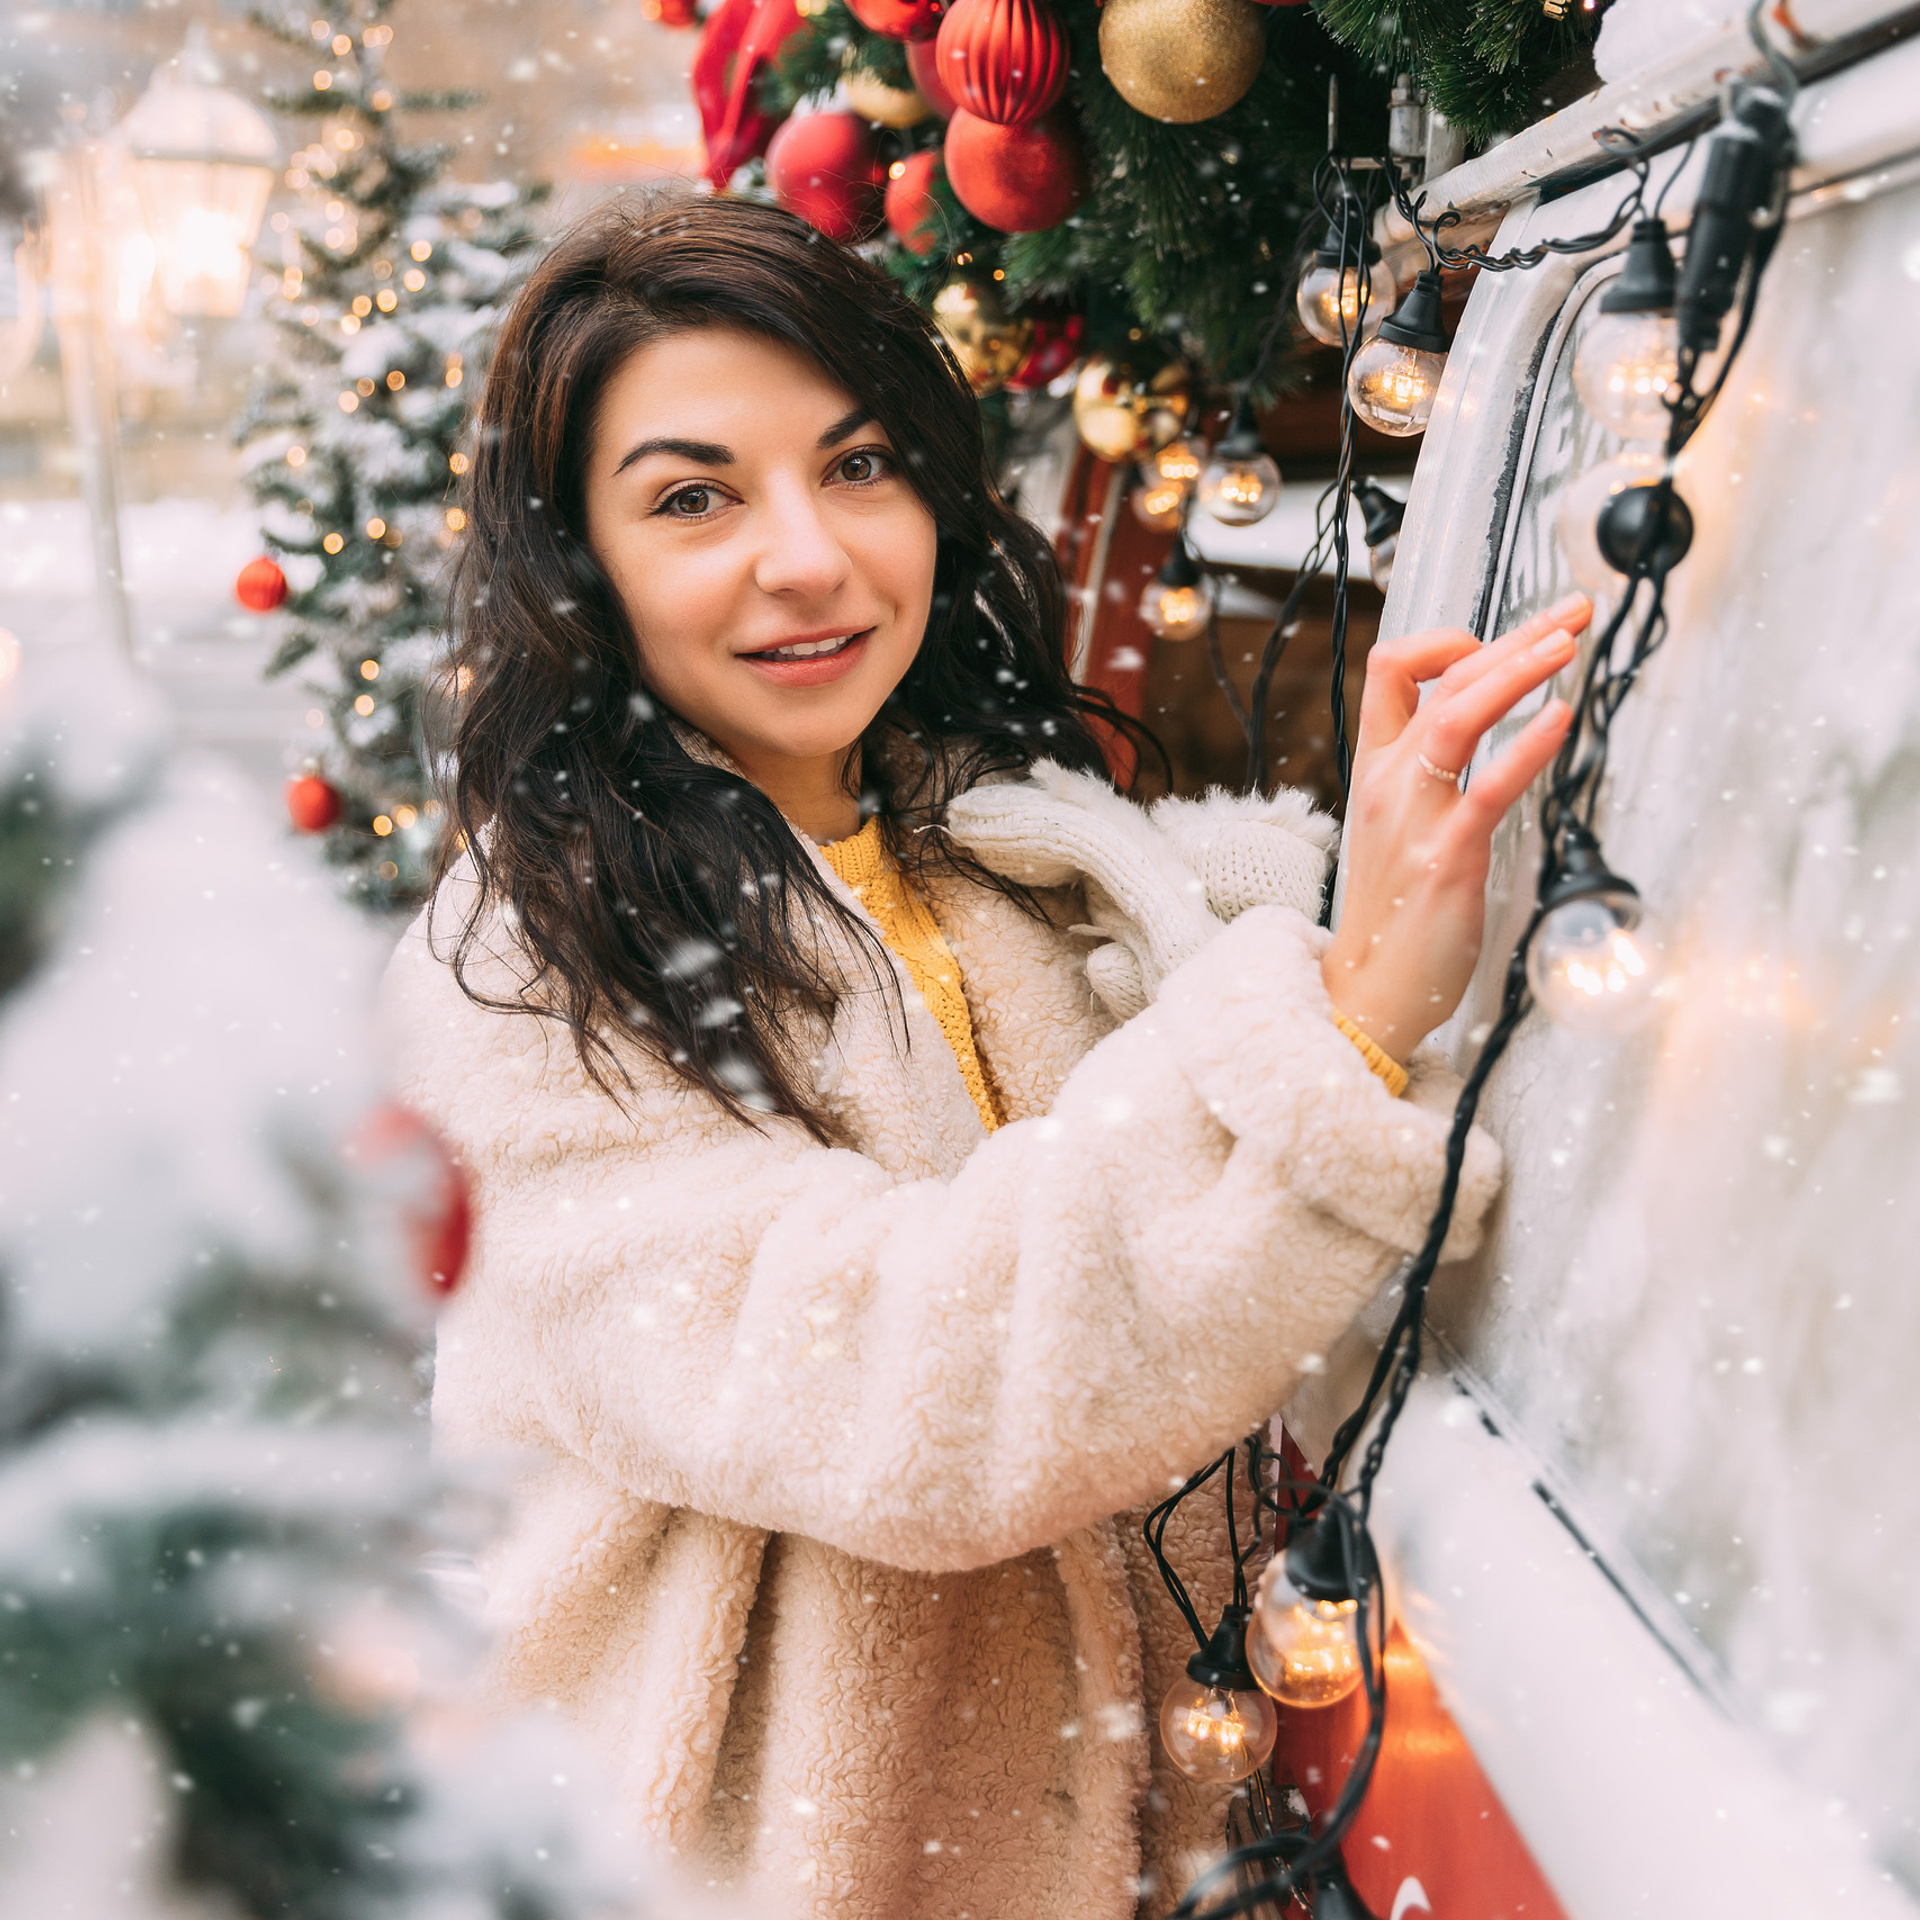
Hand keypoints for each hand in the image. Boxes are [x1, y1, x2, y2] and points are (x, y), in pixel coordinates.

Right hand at [1322, 593, 1590, 1061]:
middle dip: (1514, 635)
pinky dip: (1527, 746)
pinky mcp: (1446, 858)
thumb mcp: (1401, 829)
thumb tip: (1483, 738)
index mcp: (1376, 770)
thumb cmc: (1395, 916)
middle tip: (1571, 613)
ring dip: (1517, 669)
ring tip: (1568, 644)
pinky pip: (1486, 788)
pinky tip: (1561, 719)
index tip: (1501, 640)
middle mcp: (1388, 783)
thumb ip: (1430, 778)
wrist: (1370, 992)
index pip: (1390, 671)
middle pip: (1440, 679)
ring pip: (1455, 714)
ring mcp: (1413, 819)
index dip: (1446, 640)